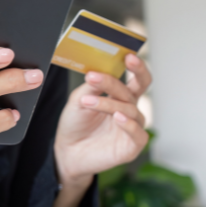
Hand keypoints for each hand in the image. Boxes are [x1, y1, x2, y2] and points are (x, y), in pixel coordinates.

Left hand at [54, 54, 152, 186]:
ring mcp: (132, 128)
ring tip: (87, 102)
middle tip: (117, 65)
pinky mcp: (132, 146)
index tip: (128, 55)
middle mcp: (130, 111)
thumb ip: (92, 87)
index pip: (137, 79)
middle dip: (127, 76)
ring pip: (129, 110)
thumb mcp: (79, 100)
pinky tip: (117, 118)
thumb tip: (100, 70)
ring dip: (108, 103)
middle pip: (133, 91)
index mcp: (121, 97)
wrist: (67, 152)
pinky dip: (128, 124)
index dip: (137, 67)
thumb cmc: (76, 125)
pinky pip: (138, 133)